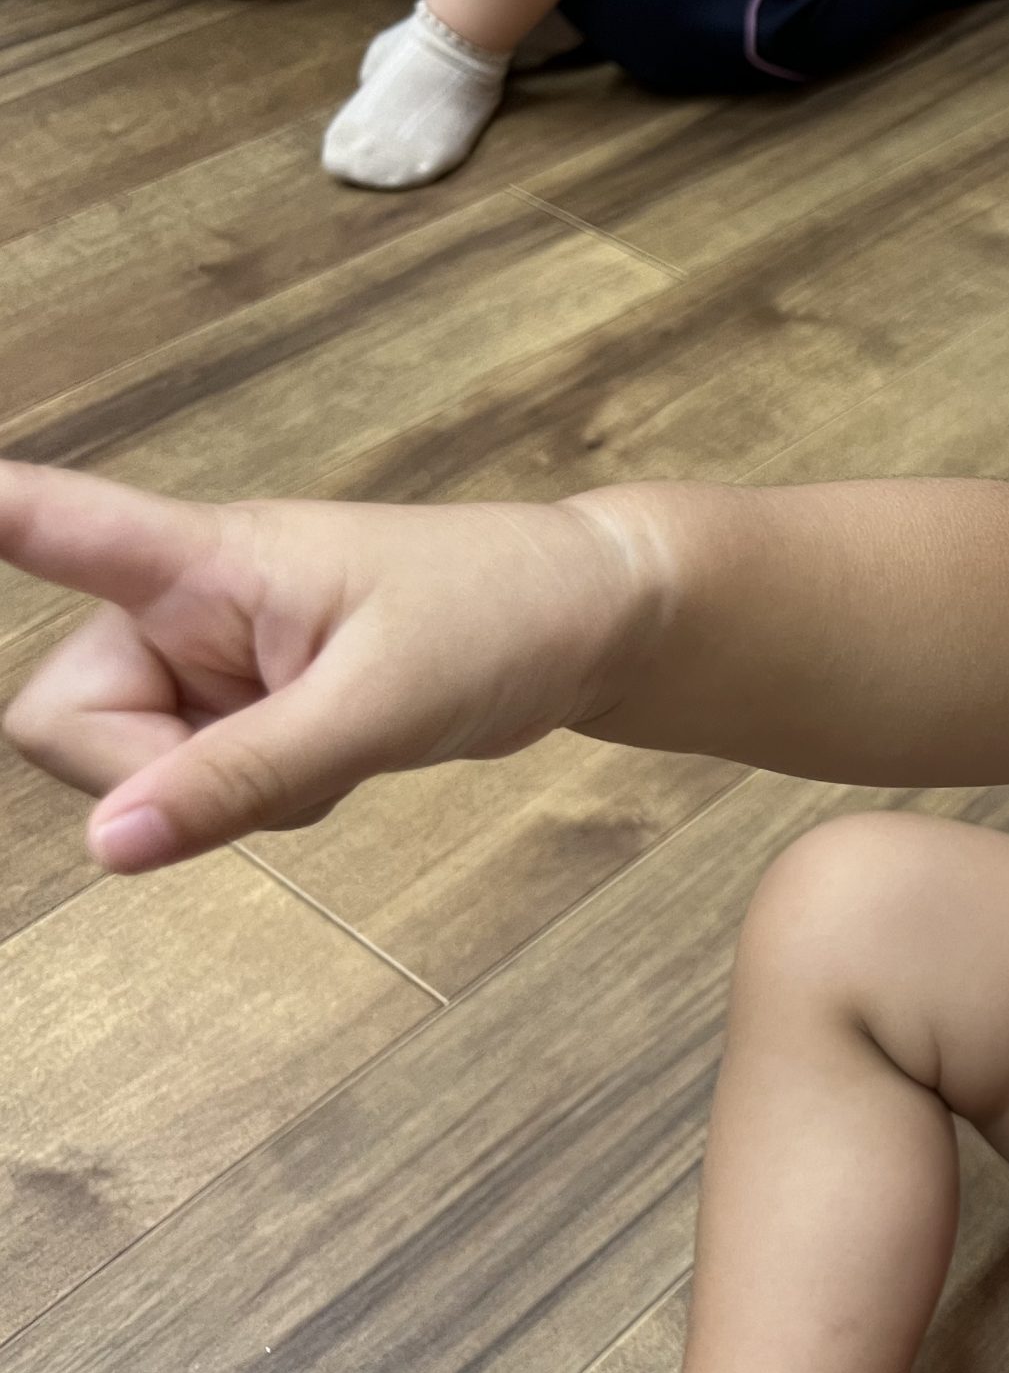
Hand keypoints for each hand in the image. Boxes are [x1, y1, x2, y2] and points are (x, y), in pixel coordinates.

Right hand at [0, 465, 654, 873]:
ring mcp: (211, 659)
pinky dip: (254, 799)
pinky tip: (331, 758)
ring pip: (129, 770)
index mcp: (206, 561)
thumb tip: (108, 847)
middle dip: (151, 773)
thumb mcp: (378, 707)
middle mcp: (184, 605)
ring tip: (331, 739)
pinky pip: (193, 785)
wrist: (588, 625)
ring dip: (216, 792)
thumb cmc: (500, 618)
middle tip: (283, 756)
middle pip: (65, 719)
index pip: (55, 525)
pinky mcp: (244, 707)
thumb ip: (240, 778)